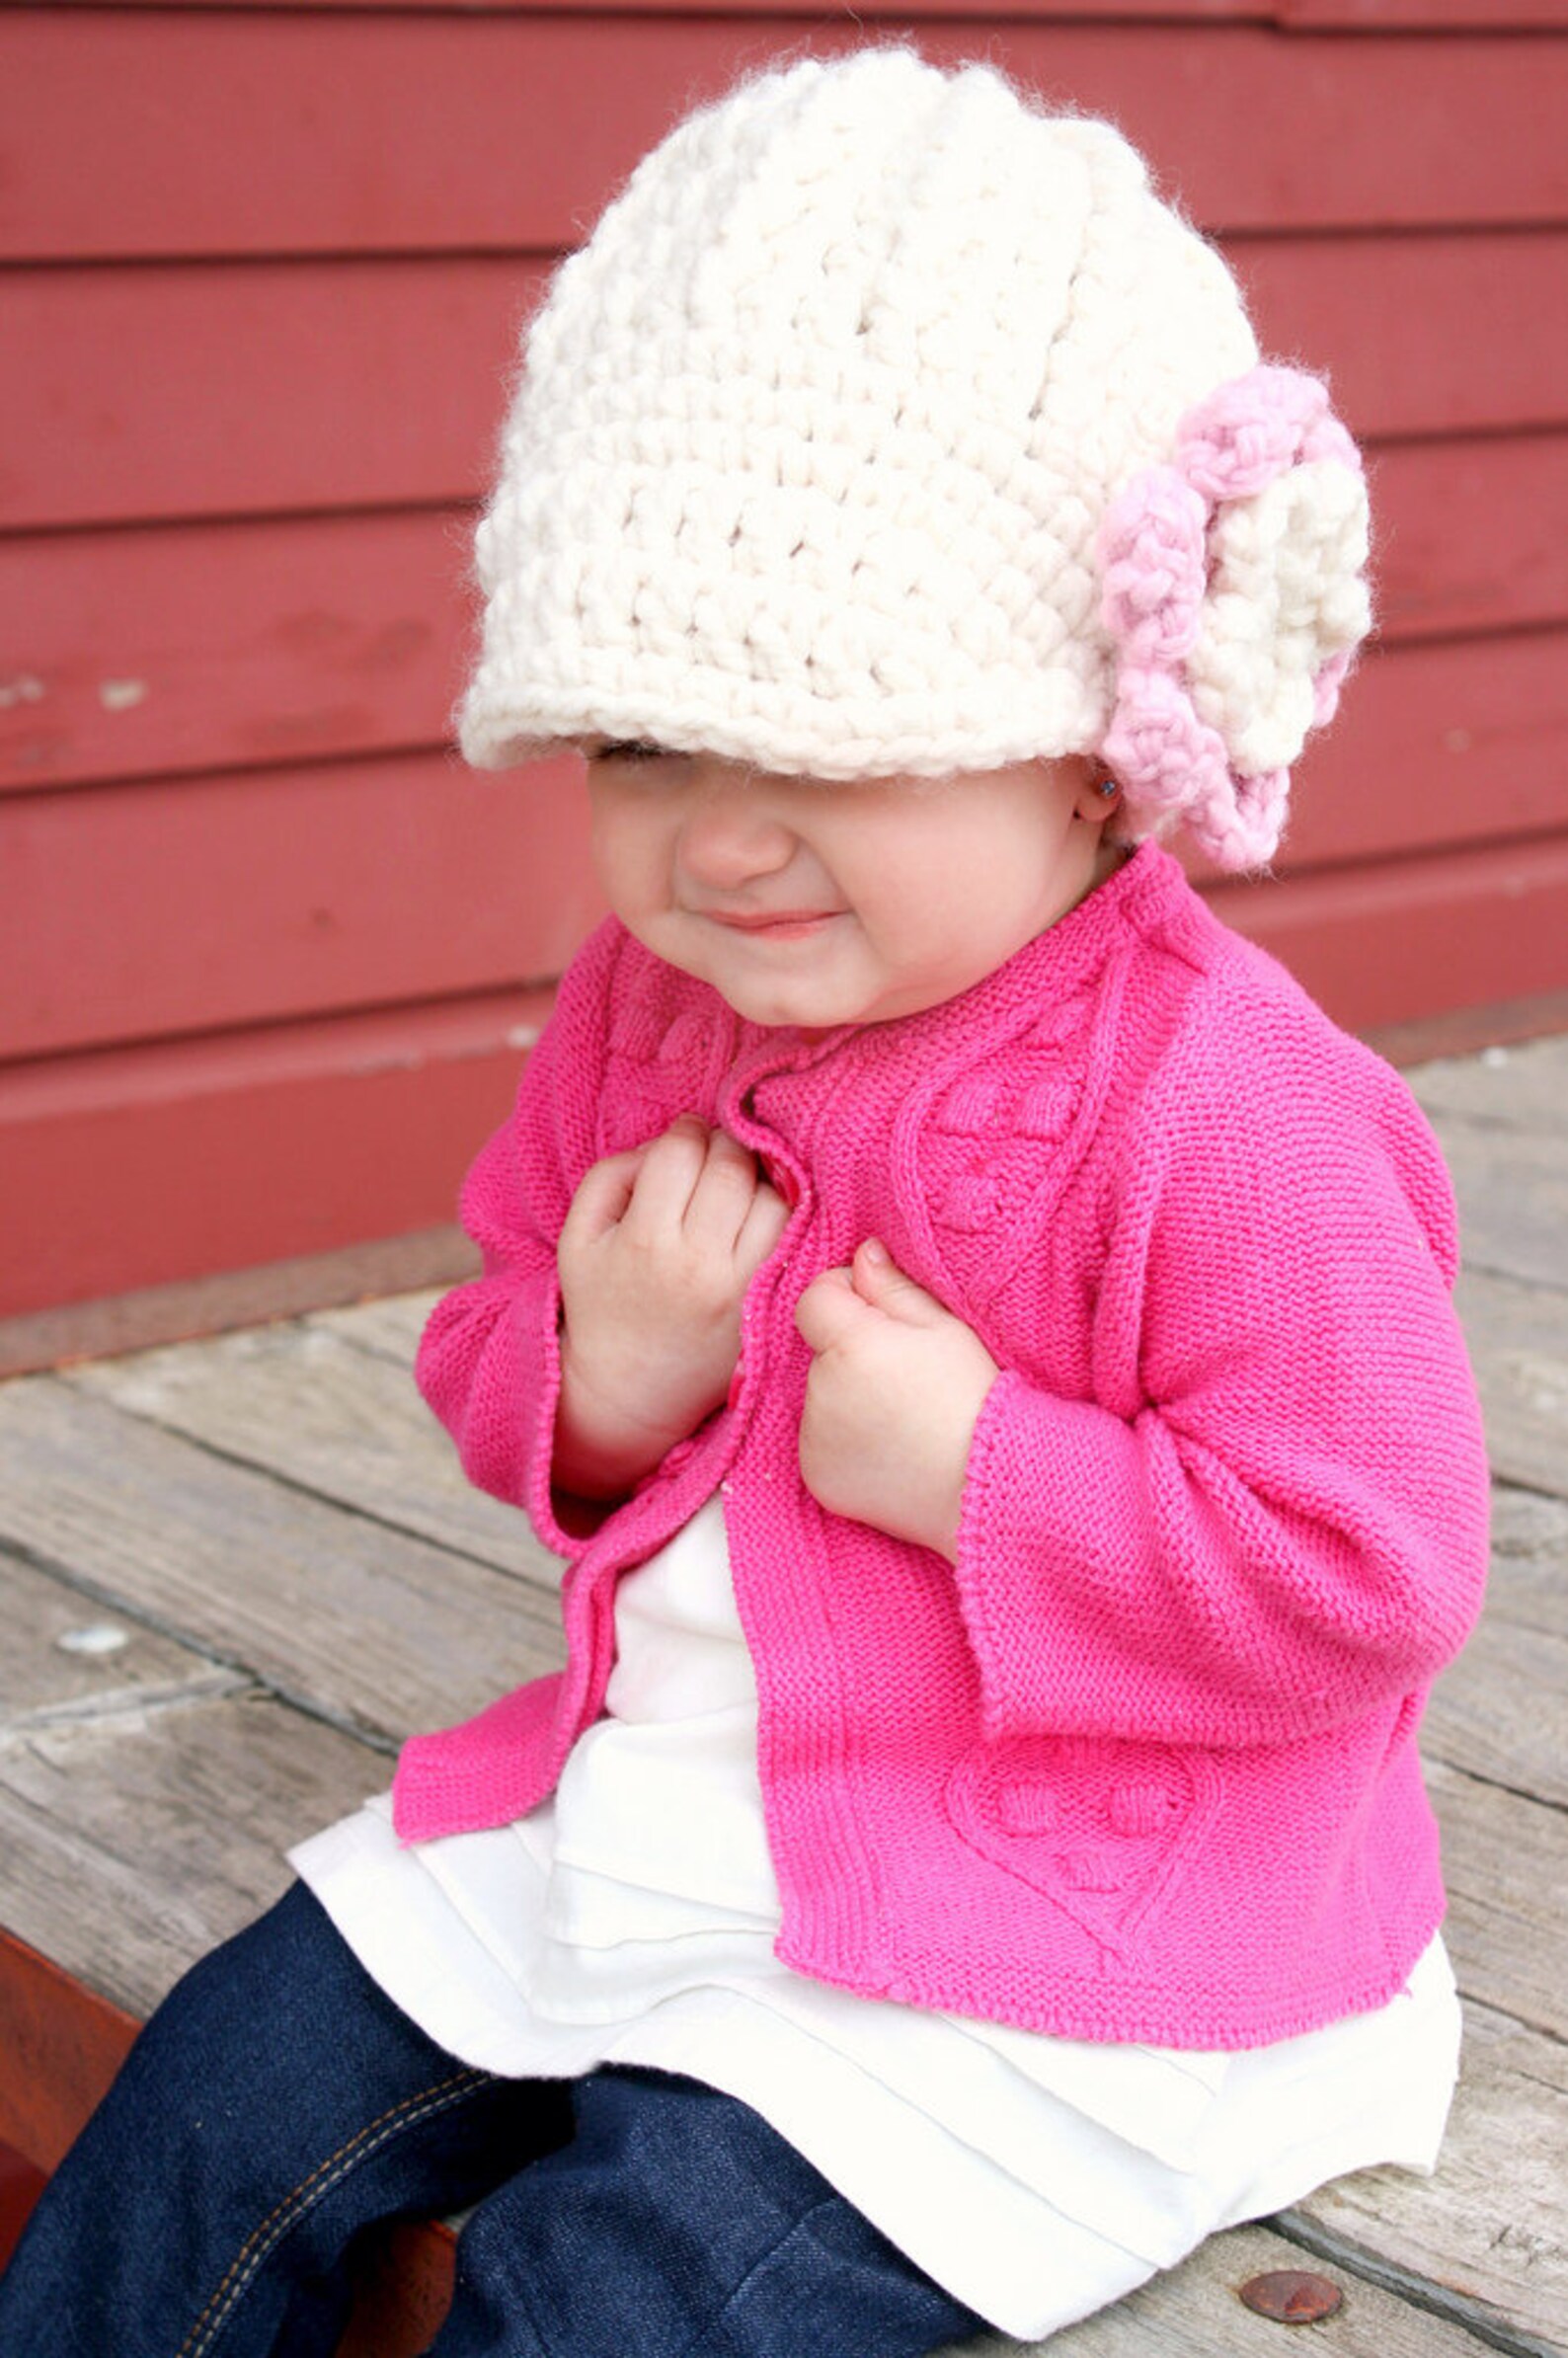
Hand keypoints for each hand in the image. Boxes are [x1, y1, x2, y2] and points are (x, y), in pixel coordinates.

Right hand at [555, 1117, 788, 1497]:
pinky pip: (794, 1236)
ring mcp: (742, 1286)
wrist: (630, 1391)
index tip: (684, 1137)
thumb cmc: (602, 1303)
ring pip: (772, 1197)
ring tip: (736, 1185)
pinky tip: (758, 1214)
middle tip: (714, 1153)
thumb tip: (668, 1142)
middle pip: (731, 1167)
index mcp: (645, 1242)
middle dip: (724, 1145)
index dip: (684, 1132)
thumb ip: (612, 1175)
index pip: (679, 1153)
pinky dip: (782, 1213)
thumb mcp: (580, 1236)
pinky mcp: (768, 1302)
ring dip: (758, 1177)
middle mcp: (699, 1264)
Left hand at [795, 1239, 998, 1559]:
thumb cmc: (973, 1398)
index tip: (887, 1320)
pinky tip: (889, 1448)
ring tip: (903, 1417)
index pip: (815, 1298)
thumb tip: (862, 1255)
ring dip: (847, 1398)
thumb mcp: (944, 1327)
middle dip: (851, 1353)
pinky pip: (819, 1442)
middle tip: (907, 1377)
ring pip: (819, 1397)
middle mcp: (820, 1392)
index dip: (848, 1298)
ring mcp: (814, 1440)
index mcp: (850, 1346)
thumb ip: (892, 1287)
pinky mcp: (816, 1477)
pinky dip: (844, 1441)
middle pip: (819, 1351)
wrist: (985, 1483)